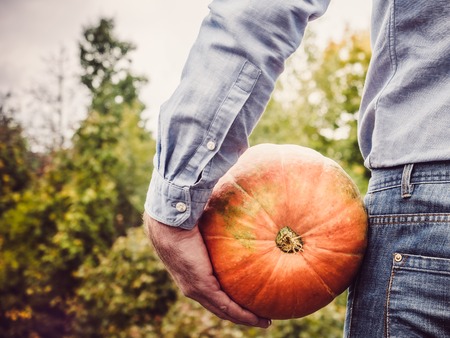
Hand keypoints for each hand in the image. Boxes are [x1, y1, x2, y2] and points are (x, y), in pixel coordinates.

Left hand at [143, 212, 270, 327]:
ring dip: (244, 318)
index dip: (228, 300)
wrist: (170, 222)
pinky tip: (258, 318)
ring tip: (264, 322)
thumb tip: (237, 209)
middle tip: (259, 317)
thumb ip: (221, 226)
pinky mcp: (202, 287)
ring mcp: (196, 289)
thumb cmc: (186, 218)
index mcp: (192, 274)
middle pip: (219, 307)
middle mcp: (193, 286)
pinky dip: (243, 315)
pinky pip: (226, 306)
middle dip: (239, 315)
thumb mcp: (208, 227)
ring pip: (224, 311)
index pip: (212, 293)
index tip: (246, 301)